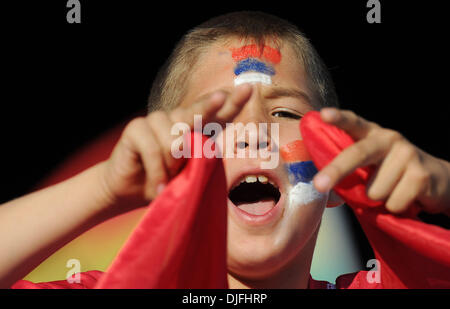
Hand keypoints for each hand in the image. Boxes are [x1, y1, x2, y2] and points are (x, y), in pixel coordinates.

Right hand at [99, 84, 252, 208]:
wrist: (132, 191)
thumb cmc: (166, 182)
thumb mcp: (189, 174)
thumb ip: (199, 160)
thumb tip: (202, 145)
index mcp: (197, 129)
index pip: (218, 115)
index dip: (233, 103)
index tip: (249, 89)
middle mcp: (179, 119)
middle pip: (197, 112)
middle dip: (209, 106)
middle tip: (220, 98)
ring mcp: (157, 120)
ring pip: (174, 140)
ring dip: (172, 167)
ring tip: (167, 181)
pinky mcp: (137, 127)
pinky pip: (154, 149)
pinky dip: (158, 172)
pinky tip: (157, 186)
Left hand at [313, 108, 449, 214]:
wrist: (438, 182)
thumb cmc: (391, 176)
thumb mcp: (371, 166)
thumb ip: (350, 169)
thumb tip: (322, 185)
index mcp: (372, 134)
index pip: (353, 122)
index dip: (339, 118)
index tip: (323, 114)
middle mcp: (389, 138)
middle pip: (358, 154)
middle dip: (336, 171)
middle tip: (319, 185)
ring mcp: (407, 154)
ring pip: (374, 190)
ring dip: (378, 200)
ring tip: (392, 191)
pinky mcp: (420, 175)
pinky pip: (392, 203)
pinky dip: (394, 208)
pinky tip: (406, 198)